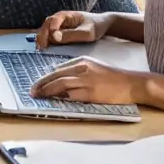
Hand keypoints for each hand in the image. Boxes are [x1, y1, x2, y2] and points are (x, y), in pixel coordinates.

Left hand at [29, 57, 143, 104]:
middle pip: (56, 76)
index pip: (58, 70)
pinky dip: (62, 98)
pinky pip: (72, 95)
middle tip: (32, 91)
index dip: (46, 77)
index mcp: (82, 62)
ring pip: (61, 85)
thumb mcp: (94, 68)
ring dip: (48, 91)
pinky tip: (55, 101)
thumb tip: (62, 80)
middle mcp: (82, 69)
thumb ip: (78, 71)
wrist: (131, 84)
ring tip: (39, 96)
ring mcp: (87, 81)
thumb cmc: (113, 78)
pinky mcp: (92, 93)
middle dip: (42, 84)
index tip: (37, 84)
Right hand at [34, 11, 105, 49]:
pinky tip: (45, 50)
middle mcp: (59, 19)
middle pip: (46, 26)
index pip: (53, 20)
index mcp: (66, 15)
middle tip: (41, 47)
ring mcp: (59, 26)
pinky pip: (50, 37)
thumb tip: (55, 37)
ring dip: (42, 40)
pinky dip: (46, 42)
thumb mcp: (88, 32)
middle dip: (42, 36)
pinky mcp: (60, 33)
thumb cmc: (96, 27)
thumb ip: (72, 35)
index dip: (50, 30)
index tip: (52, 40)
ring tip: (41, 50)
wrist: (103, 25)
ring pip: (46, 31)